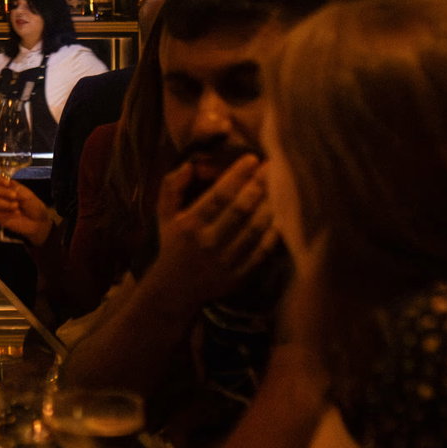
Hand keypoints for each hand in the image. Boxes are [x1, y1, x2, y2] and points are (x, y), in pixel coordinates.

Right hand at [0, 175, 54, 247]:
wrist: (38, 222)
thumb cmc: (34, 207)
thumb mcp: (27, 195)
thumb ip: (16, 188)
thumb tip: (7, 182)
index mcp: (10, 187)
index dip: (0, 179)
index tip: (7, 182)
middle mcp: (4, 196)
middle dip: (4, 192)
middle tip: (14, 196)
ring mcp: (1, 207)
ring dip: (5, 203)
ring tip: (16, 206)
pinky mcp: (0, 217)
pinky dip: (8, 213)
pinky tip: (17, 214)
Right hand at [151, 155, 277, 310]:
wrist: (174, 288)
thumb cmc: (172, 244)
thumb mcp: (164, 214)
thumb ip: (172, 187)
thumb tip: (190, 165)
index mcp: (189, 224)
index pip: (218, 195)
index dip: (237, 175)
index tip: (252, 159)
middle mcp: (207, 242)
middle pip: (240, 209)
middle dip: (259, 185)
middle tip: (275, 167)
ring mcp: (224, 260)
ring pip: (254, 230)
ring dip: (270, 207)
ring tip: (282, 188)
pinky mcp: (238, 276)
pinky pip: (261, 252)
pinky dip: (273, 235)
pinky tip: (282, 218)